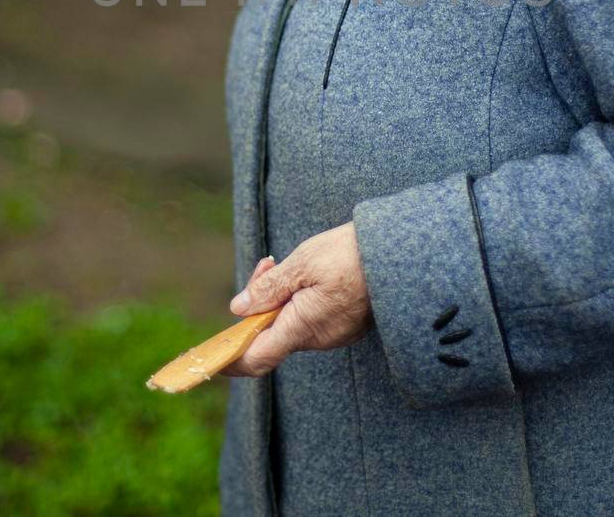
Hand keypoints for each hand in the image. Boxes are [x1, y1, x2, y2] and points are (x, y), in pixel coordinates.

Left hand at [219, 221, 373, 376]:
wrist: (400, 253)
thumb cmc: (351, 255)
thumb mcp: (302, 263)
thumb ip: (269, 289)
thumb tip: (238, 309)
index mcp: (303, 327)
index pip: (257, 358)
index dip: (231, 360)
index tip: (213, 358)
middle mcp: (319, 338)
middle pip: (273, 332)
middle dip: (259, 304)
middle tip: (266, 265)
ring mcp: (336, 333)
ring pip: (292, 323)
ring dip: (279, 298)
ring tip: (285, 262)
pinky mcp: (347, 324)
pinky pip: (312, 318)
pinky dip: (300, 300)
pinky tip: (307, 274)